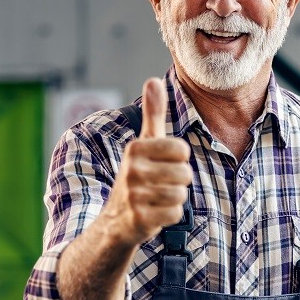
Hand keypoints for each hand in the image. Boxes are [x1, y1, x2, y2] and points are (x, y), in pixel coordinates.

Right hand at [102, 78, 191, 247]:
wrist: (115, 220)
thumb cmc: (136, 176)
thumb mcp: (143, 143)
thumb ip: (152, 113)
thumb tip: (153, 80)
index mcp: (135, 148)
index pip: (182, 149)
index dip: (178, 159)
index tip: (163, 163)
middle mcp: (132, 170)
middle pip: (184, 173)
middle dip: (178, 181)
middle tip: (160, 183)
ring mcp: (134, 195)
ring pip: (181, 194)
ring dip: (175, 198)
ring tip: (158, 197)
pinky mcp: (140, 218)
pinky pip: (175, 213)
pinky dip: (170, 215)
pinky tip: (155, 212)